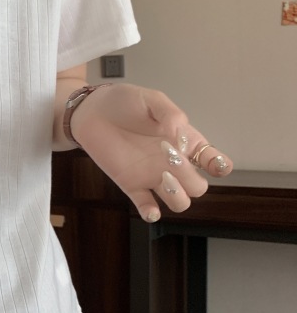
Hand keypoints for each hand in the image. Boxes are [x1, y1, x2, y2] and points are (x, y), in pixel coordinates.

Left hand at [69, 84, 233, 221]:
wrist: (91, 111)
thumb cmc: (124, 102)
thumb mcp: (151, 99)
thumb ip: (170, 114)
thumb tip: (181, 134)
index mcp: (185, 142)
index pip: (215, 161)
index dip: (220, 166)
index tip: (213, 162)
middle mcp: (173, 163)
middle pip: (198, 186)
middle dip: (189, 176)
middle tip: (168, 154)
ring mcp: (153, 176)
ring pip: (181, 202)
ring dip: (177, 195)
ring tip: (161, 176)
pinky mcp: (131, 185)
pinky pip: (147, 207)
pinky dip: (151, 213)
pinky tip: (150, 209)